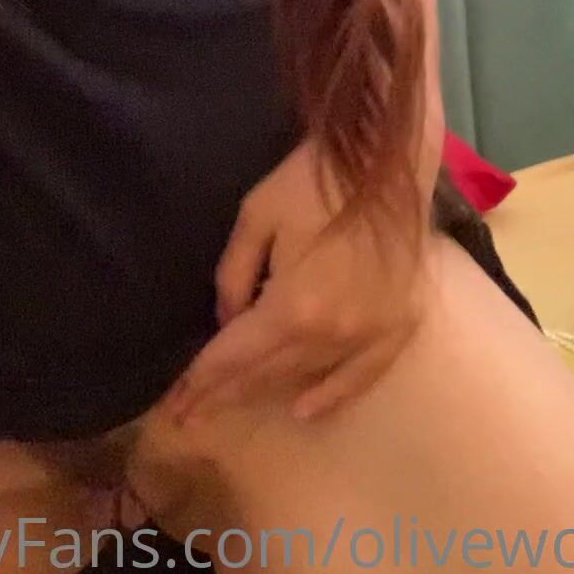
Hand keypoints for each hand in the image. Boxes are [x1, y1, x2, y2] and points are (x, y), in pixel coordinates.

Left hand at [160, 139, 424, 428]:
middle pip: (266, 372)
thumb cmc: (315, 179)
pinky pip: (362, 376)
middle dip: (225, 392)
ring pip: (306, 376)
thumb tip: (228, 321)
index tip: (174, 405)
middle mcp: (331, 336)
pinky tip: (304, 410)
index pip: (234, 356)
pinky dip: (332, 395)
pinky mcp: (399, 326)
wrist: (387, 159)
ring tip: (233, 404)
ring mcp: (369, 335)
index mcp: (292, 308)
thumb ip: (233, 274)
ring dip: (267, 391)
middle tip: (190, 414)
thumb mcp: (256, 216)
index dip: (201, 381)